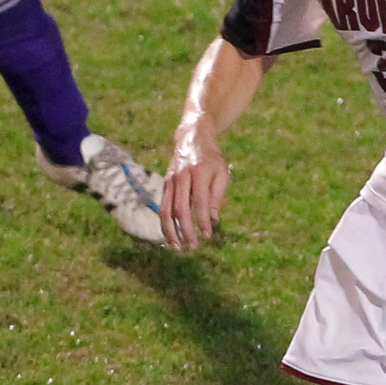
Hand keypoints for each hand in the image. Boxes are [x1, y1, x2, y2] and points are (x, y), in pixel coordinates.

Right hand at [162, 127, 231, 250]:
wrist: (192, 137)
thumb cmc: (212, 158)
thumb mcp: (222, 173)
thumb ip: (217, 196)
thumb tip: (214, 219)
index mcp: (199, 172)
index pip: (200, 201)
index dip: (203, 220)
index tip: (208, 235)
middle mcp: (181, 177)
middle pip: (180, 208)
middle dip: (186, 230)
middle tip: (194, 246)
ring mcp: (171, 180)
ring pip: (166, 209)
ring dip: (171, 230)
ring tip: (177, 247)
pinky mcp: (165, 184)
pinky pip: (163, 206)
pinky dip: (166, 223)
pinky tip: (171, 236)